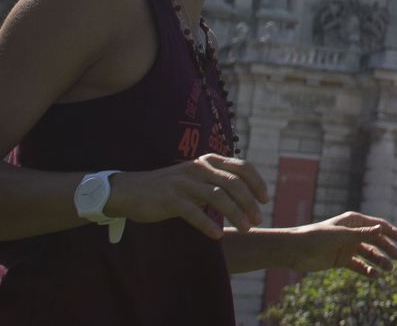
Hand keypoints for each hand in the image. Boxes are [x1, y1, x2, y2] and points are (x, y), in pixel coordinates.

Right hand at [105, 154, 269, 239]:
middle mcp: (198, 168)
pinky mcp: (170, 199)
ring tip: (246, 228)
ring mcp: (184, 183)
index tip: (266, 199)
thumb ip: (215, 180)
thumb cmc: (167, 187)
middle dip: (249, 202)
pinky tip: (217, 235)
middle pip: (233, 183)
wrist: (130, 190)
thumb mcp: (194, 177)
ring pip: (218, 196)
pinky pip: (194, 212)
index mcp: (207, 161)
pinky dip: (208, 224)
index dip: (257, 182)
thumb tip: (242, 193)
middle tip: (258, 219)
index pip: (241, 167)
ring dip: (235, 214)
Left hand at [287, 212, 396, 275]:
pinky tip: (375, 276)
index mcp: (354, 221)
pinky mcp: (341, 260)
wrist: (297, 250)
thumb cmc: (318, 237)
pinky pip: (358, 265)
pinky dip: (367, 270)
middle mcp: (352, 233)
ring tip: (388, 270)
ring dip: (379, 261)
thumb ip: (362, 234)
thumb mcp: (342, 235)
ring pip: (368, 254)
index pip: (377, 225)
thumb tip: (381, 230)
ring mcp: (347, 247)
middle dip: (387, 249)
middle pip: (375, 240)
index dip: (391, 232)